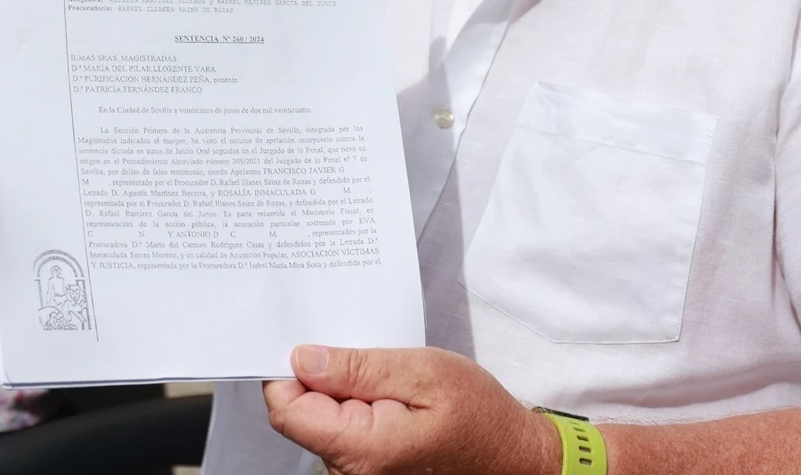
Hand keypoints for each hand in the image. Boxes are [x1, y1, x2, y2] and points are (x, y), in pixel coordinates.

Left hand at [263, 345, 558, 474]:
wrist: (513, 455)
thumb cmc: (479, 416)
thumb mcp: (423, 372)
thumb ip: (358, 368)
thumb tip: (303, 359)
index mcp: (361, 449)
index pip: (287, 409)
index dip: (287, 371)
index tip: (307, 339)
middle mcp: (351, 471)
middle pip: (300, 414)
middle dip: (318, 376)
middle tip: (355, 347)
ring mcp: (359, 473)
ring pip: (320, 420)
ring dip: (339, 389)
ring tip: (381, 371)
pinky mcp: (368, 467)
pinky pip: (340, 429)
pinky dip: (352, 403)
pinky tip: (382, 388)